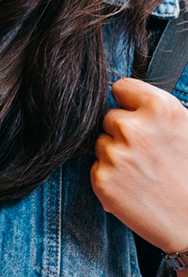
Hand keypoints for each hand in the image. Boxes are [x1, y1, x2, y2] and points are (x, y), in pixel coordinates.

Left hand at [93, 78, 187, 255]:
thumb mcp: (187, 130)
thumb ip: (157, 111)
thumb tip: (127, 96)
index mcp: (160, 109)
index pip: (121, 87)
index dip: (128, 102)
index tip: (136, 114)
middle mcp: (133, 128)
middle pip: (109, 118)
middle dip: (123, 132)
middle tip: (148, 154)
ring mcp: (115, 154)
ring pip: (102, 143)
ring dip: (116, 155)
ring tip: (145, 173)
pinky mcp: (102, 180)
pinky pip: (97, 168)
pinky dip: (111, 177)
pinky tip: (135, 188)